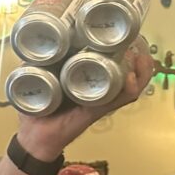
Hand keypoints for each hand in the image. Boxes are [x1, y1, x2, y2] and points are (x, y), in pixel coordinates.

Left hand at [16, 52, 154, 159]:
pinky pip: (118, 101)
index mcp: (86, 82)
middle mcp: (98, 91)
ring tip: (141, 58)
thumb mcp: (35, 82)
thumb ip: (36, 66)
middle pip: (129, 74)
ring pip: (130, 87)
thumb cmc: (36, 111)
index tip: (128, 37)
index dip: (126, 52)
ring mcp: (100, 102)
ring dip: (140, 72)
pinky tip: (130, 78)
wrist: (33, 137)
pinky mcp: (96, 112)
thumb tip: (35, 47)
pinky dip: (127, 90)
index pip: (114, 66)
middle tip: (137, 44)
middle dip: (139, 59)